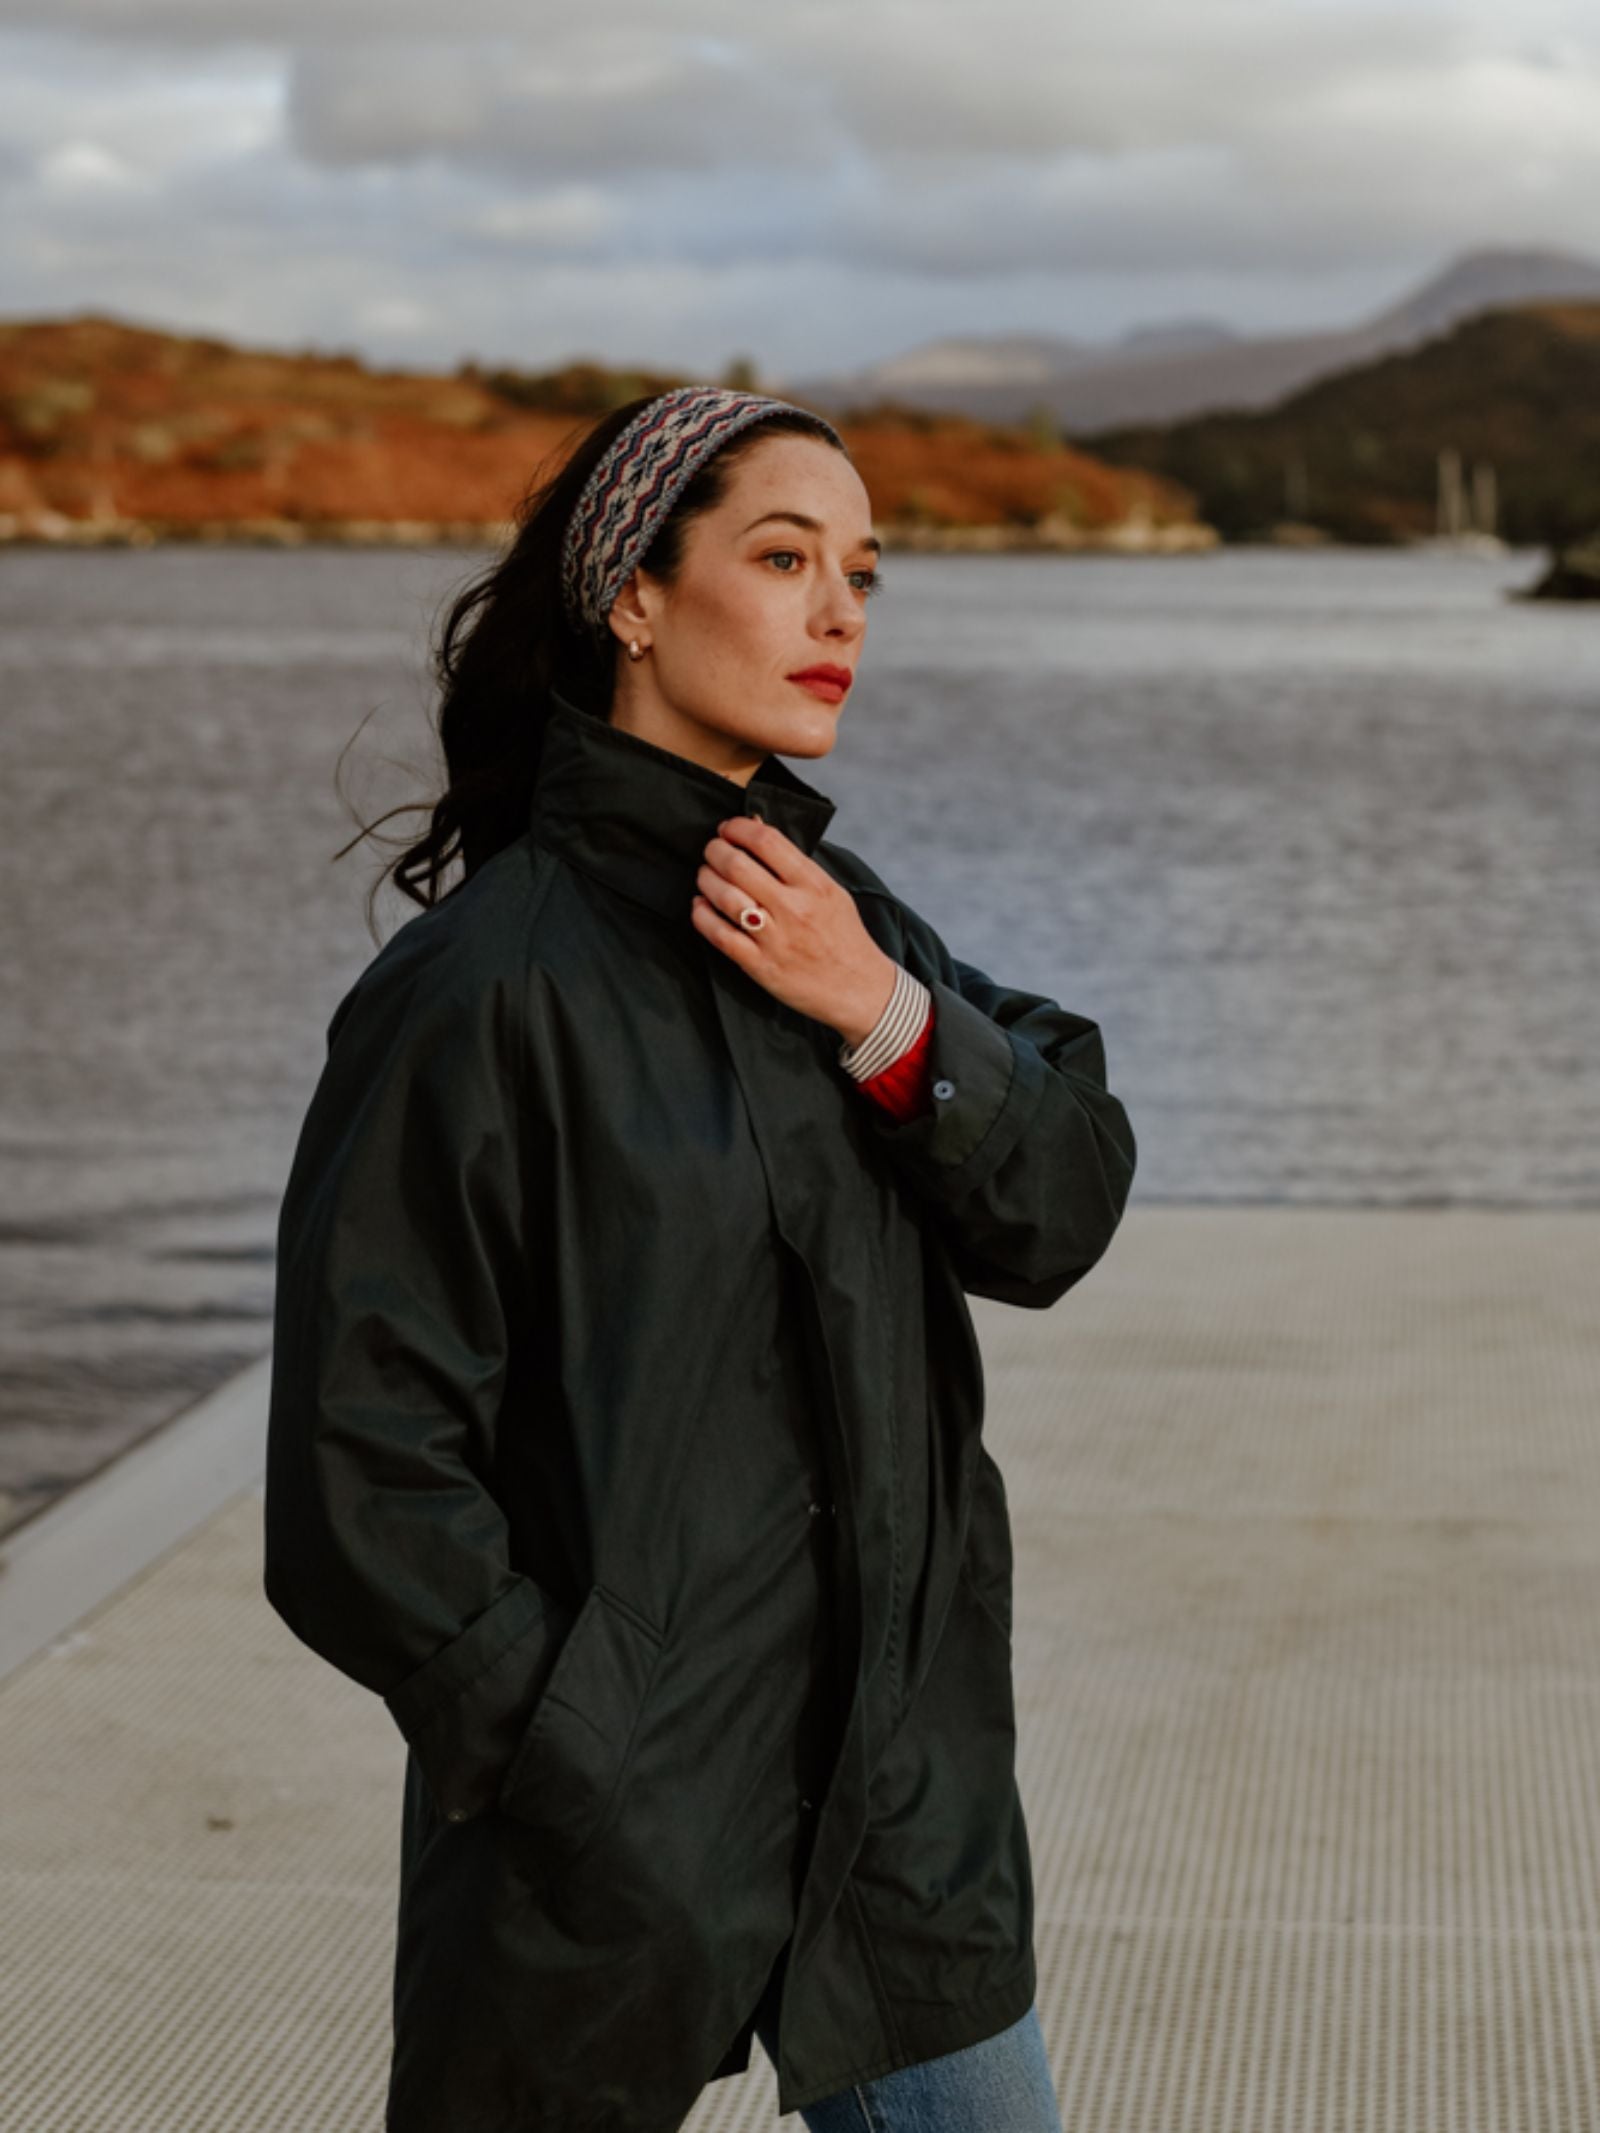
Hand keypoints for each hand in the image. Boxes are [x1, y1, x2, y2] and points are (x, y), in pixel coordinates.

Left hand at [692, 816, 897, 1047]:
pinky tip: (700, 907)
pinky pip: (720, 936)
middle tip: (712, 851)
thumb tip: (756, 828)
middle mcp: (794, 908)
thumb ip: (795, 864)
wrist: (860, 989)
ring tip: (705, 876)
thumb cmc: (844, 937)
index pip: (767, 841)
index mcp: (814, 885)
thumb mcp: (831, 892)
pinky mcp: (761, 965)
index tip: (728, 829)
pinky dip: (702, 916)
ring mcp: (776, 938)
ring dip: (706, 880)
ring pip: (725, 897)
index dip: (738, 828)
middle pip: (738, 865)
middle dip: (715, 851)